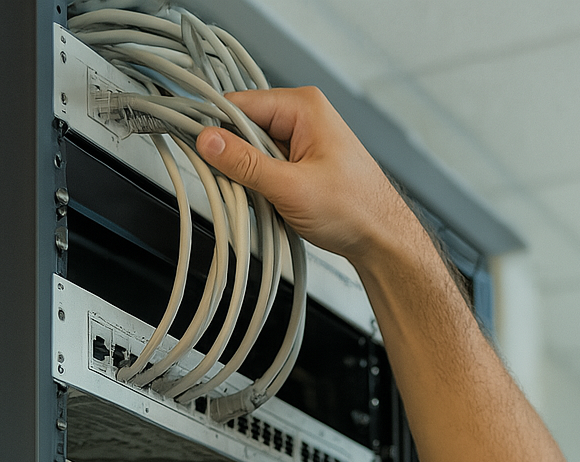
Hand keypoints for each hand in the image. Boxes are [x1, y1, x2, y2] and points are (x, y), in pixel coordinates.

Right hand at [194, 87, 413, 265]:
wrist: (383, 239)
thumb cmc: (355, 210)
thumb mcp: (291, 188)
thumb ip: (246, 164)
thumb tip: (208, 142)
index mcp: (303, 106)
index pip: (240, 104)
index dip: (216, 127)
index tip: (196, 148)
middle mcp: (303, 116)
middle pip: (246, 128)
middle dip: (237, 160)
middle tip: (238, 186)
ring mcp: (304, 140)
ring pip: (256, 152)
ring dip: (252, 178)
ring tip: (268, 200)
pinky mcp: (304, 163)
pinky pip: (269, 168)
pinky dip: (265, 187)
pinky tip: (275, 204)